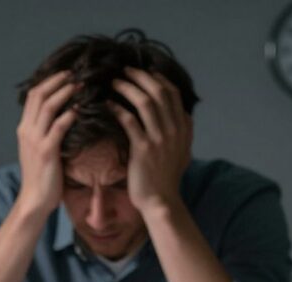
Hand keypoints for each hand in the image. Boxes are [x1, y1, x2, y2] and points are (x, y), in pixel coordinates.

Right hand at [16, 71, 78, 216]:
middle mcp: (27, 130)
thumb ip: (46, 133)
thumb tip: (63, 117)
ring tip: (81, 85)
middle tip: (76, 73)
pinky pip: (59, 126)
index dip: (50, 81)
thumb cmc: (42, 177)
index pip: (34, 95)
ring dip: (66, 92)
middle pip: (39, 94)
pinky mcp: (47, 151)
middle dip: (58, 80)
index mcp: (24, 128)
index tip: (66, 74)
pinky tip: (81, 109)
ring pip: (48, 106)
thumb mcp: (39, 150)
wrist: (34, 200)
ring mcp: (35, 140)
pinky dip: (70, 115)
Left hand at [108, 67, 191, 212]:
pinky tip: (107, 104)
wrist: (160, 200)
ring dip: (128, 88)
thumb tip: (181, 115)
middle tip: (125, 70)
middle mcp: (174, 129)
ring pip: (145, 102)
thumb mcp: (182, 151)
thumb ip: (182, 131)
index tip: (144, 72)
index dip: (157, 78)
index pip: (173, 93)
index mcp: (183, 128)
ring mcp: (160, 138)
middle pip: (159, 92)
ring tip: (114, 82)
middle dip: (141, 77)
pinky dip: (118, 109)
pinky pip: (129, 121)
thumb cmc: (166, 177)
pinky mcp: (143, 149)